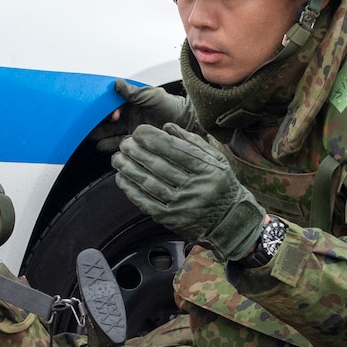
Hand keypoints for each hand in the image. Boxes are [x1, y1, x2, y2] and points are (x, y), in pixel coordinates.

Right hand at [97, 81, 190, 152]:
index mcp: (129, 103)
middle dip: (99, 125)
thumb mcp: (151, 95)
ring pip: (111, 133)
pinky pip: (120, 144)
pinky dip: (112, 147)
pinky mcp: (136, 141)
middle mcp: (128, 116)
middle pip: (108, 121)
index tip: (112, 115)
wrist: (185, 122)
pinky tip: (104, 148)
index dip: (108, 110)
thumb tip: (117, 83)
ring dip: (102, 137)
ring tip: (94, 140)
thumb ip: (133, 92)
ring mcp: (131, 129)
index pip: (112, 106)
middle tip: (90, 129)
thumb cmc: (170, 105)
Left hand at [110, 123, 265, 261]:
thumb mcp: (215, 158)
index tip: (138, 132)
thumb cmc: (220, 184)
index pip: (175, 150)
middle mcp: (195, 187)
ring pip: (150, 184)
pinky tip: (122, 178)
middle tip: (124, 143)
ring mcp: (183, 205)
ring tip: (118, 158)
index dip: (153, 139)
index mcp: (207, 169)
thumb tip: (166, 127)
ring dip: (130, 170)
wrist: (229, 219)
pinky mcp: (172, 219)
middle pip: (159, 166)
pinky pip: (147, 203)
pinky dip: (131, 190)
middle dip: (137, 152)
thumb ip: (191, 141)